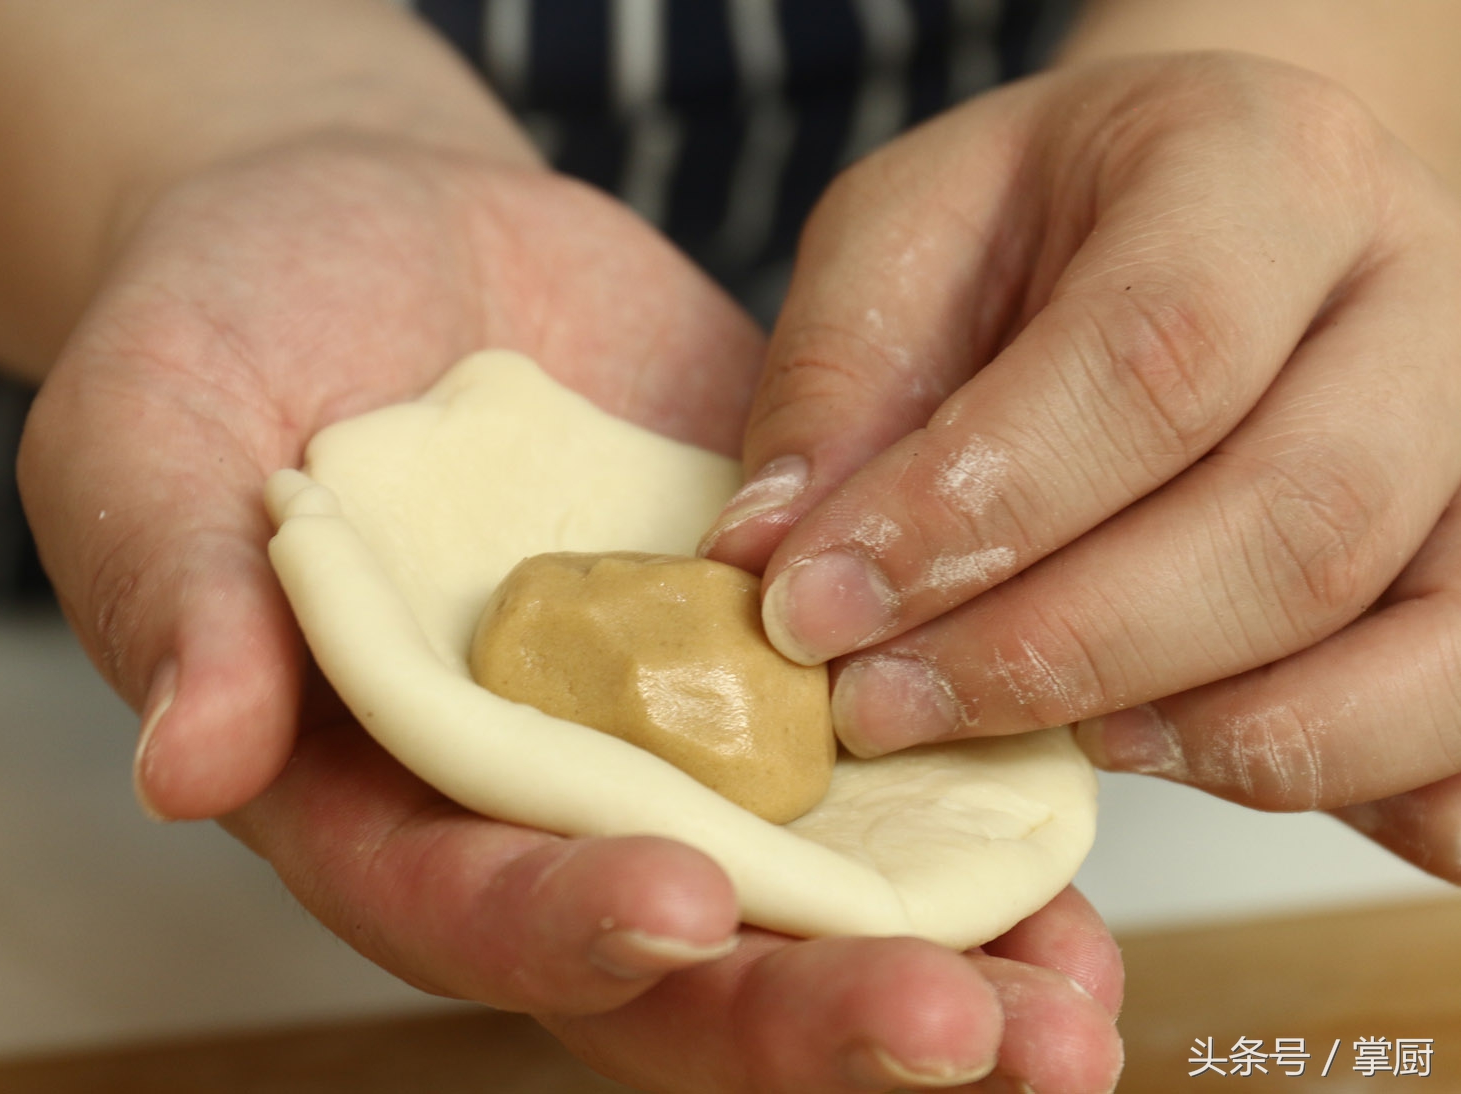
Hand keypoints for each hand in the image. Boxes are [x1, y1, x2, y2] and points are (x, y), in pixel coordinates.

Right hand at [19, 139, 1122, 1091]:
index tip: (679, 910)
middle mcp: (542, 795)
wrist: (374, 239)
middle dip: (803, 1011)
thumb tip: (188, 766)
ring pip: (810, 896)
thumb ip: (177, 602)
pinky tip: (1082, 870)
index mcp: (384, 790)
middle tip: (957, 1039)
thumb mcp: (148, 447)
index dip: (565, 924)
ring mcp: (671, 731)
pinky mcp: (773, 645)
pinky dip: (984, 823)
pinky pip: (889, 754)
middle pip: (674, 959)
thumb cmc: (223, 342)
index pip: (468, 902)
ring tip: (1070, 1022)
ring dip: (946, 968)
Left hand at [701, 52, 1460, 881]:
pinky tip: (1202, 770)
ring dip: (1204, 738)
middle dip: (1062, 651)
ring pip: (1414, 650)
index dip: (977, 511)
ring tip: (1047, 739)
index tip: (816, 610)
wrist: (1209, 218)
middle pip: (1296, 519)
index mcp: (1265, 167)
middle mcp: (1416, 298)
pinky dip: (1358, 787)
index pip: (1152, 356)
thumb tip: (769, 561)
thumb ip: (839, 380)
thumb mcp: (908, 233)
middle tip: (887, 708)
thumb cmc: (1049, 220)